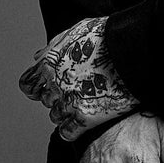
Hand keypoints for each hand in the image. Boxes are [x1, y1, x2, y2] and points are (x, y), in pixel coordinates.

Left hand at [18, 16, 138, 140]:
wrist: (134, 48)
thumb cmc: (108, 35)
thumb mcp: (78, 30)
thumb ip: (55, 45)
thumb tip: (38, 57)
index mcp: (49, 63)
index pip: (29, 85)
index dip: (39, 87)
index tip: (50, 87)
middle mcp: (55, 83)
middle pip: (46, 100)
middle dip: (58, 97)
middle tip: (77, 91)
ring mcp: (69, 101)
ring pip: (55, 116)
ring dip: (66, 112)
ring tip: (85, 103)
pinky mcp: (85, 117)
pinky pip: (67, 132)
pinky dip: (73, 129)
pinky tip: (85, 120)